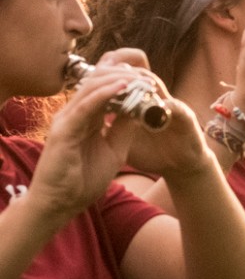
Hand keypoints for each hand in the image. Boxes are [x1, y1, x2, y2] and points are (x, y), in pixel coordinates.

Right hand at [31, 54, 163, 218]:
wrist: (61, 204)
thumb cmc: (83, 180)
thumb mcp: (115, 150)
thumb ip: (124, 129)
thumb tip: (140, 109)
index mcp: (86, 118)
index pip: (104, 90)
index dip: (126, 81)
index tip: (149, 81)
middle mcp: (74, 114)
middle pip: (97, 82)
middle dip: (124, 75)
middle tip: (148, 76)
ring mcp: (67, 120)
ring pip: (91, 88)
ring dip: (118, 80)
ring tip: (141, 78)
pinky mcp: (63, 130)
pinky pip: (85, 105)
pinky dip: (105, 93)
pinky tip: (123, 87)